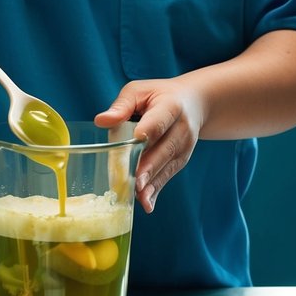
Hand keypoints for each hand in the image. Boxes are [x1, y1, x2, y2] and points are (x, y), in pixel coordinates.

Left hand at [94, 78, 203, 213]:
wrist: (193, 103)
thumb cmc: (158, 96)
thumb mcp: (139, 91)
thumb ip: (122, 106)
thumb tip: (101, 121)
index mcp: (170, 106)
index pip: (159, 121)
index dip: (149, 131)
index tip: (138, 140)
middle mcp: (182, 128)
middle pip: (164, 149)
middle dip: (149, 167)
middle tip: (135, 182)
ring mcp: (184, 146)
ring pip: (167, 166)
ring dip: (153, 183)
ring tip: (139, 198)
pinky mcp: (182, 160)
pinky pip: (168, 176)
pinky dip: (157, 190)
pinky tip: (147, 203)